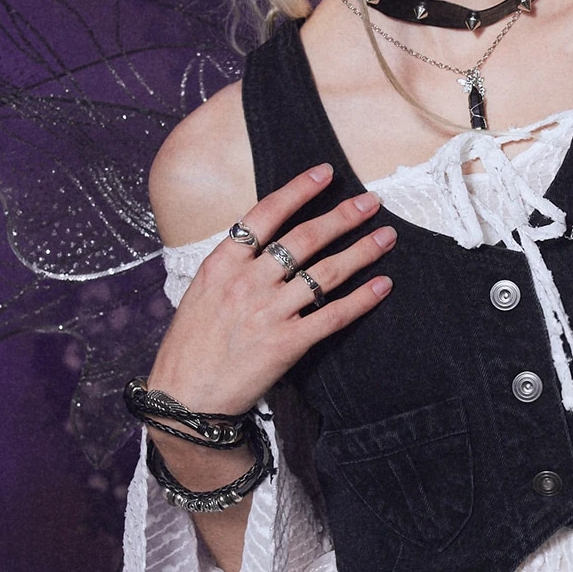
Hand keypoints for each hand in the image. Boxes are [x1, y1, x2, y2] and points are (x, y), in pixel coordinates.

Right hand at [147, 161, 395, 414]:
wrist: (185, 399)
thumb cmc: (191, 346)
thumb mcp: (202, 293)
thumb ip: (233, 265)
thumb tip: (264, 241)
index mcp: (223, 264)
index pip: (265, 214)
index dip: (298, 190)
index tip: (325, 173)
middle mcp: (247, 283)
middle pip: (304, 239)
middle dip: (343, 216)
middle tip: (371, 202)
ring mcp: (269, 313)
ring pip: (326, 273)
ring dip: (362, 251)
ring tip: (386, 236)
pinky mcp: (287, 344)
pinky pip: (333, 315)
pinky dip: (362, 299)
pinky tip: (383, 285)